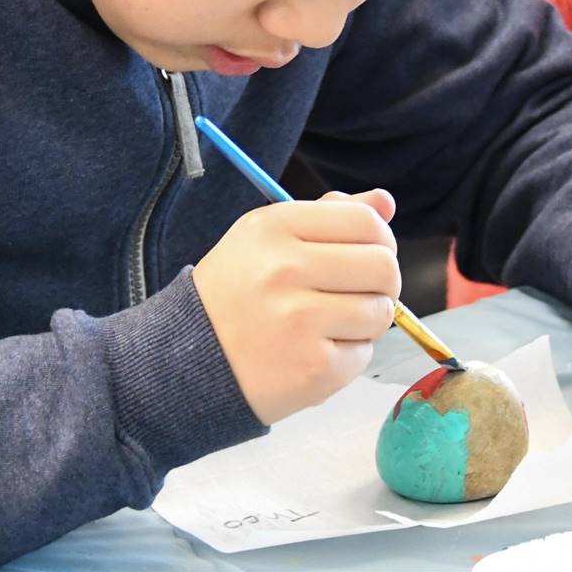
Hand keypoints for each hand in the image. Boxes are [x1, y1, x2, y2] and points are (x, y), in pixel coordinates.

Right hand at [193, 189, 400, 424]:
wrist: (185, 362)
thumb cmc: (235, 294)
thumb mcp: (267, 238)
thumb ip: (328, 215)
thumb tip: (385, 202)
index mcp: (275, 227)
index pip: (365, 221)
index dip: (381, 239)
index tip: (369, 254)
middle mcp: (285, 269)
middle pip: (383, 265)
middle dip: (383, 282)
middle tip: (360, 293)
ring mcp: (299, 321)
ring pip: (380, 311)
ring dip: (367, 321)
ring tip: (332, 324)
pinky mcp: (312, 368)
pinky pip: (364, 353)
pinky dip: (349, 355)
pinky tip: (316, 352)